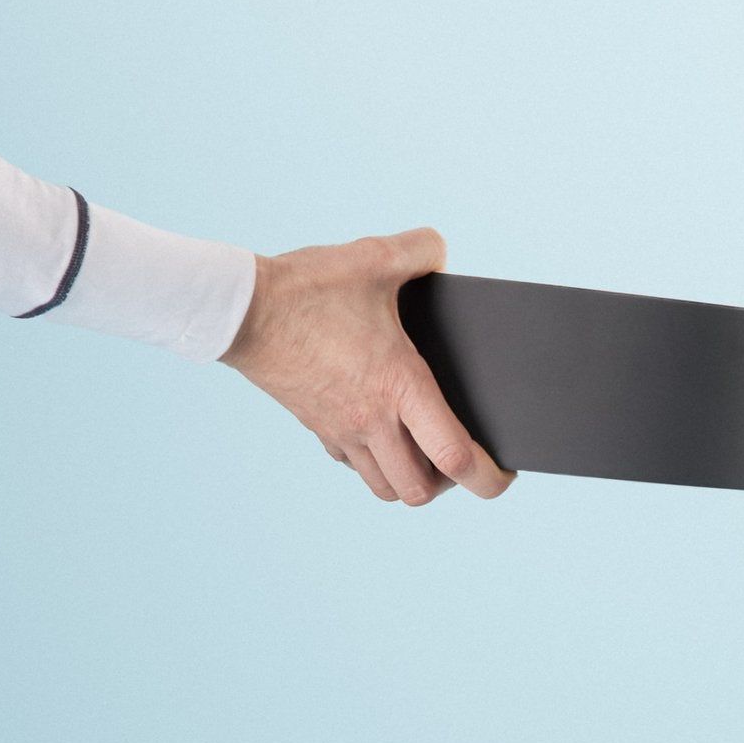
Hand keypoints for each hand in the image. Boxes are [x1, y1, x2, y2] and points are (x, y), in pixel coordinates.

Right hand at [221, 228, 512, 505]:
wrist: (239, 308)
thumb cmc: (307, 286)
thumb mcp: (373, 258)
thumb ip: (419, 250)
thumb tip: (441, 251)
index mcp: (401, 387)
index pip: (457, 458)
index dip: (490, 477)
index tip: (504, 471)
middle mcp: (374, 421)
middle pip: (421, 492)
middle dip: (447, 486)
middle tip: (456, 458)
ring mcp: (343, 431)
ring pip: (386, 488)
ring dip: (410, 479)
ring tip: (421, 451)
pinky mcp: (319, 428)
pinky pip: (354, 465)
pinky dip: (374, 461)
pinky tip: (379, 431)